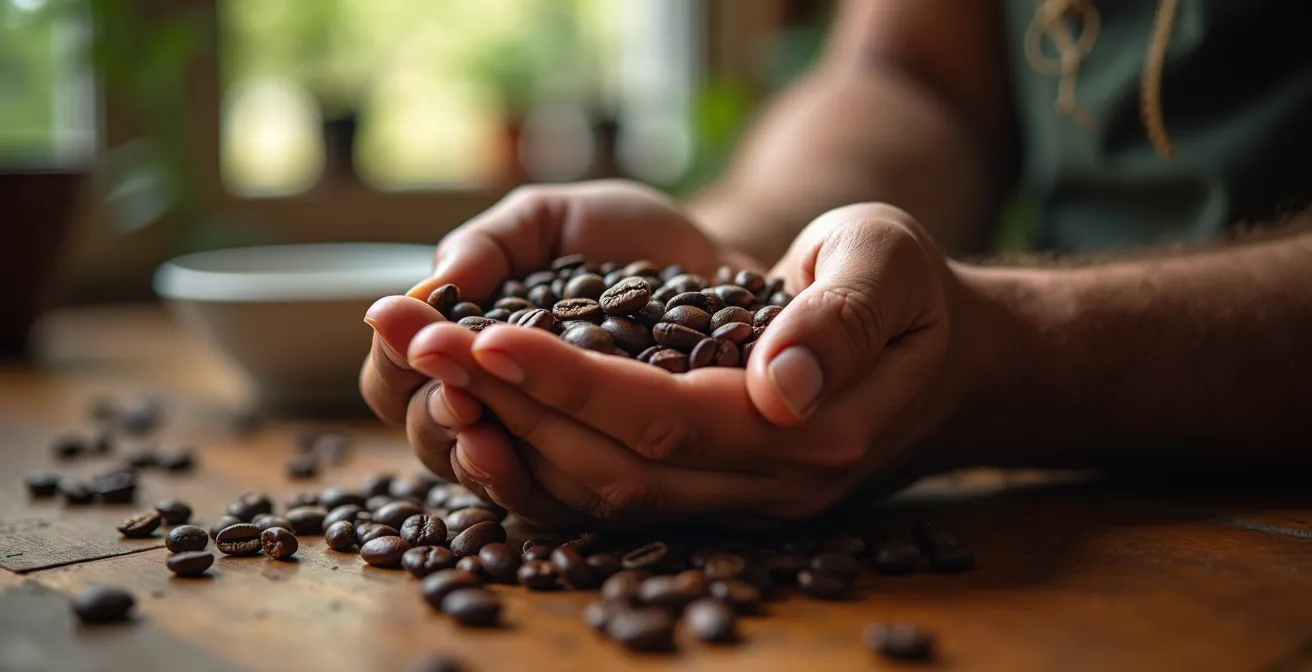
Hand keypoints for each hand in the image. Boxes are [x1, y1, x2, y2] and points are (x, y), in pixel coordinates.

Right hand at [360, 180, 743, 526]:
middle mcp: (498, 410)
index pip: (398, 379)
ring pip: (488, 479)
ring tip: (479, 430)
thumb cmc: (625, 241)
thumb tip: (430, 283)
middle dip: (432, 418)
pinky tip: (526, 459)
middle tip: (453, 395)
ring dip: (475, 459)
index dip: (395, 366)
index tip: (416, 342)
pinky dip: (536, 485)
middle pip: (431, 440)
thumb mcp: (553, 219)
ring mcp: (551, 453)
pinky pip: (560, 506)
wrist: (720, 267)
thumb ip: (493, 243)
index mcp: (468, 351)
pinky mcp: (610, 482)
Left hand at [405, 203, 981, 525]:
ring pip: (602, 494)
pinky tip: (483, 418)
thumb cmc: (912, 295)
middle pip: (616, 467)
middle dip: (511, 406)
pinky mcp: (713, 498)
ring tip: (434, 372)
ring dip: (510, 435)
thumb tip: (781, 384)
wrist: (942, 362)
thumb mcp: (890, 263)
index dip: (572, 381)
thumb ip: (841, 318)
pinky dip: (539, 464)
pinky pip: (611, 499)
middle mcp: (770, 486)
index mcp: (815, 430)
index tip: (487, 336)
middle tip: (422, 344)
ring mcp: (740, 503)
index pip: (668, 417)